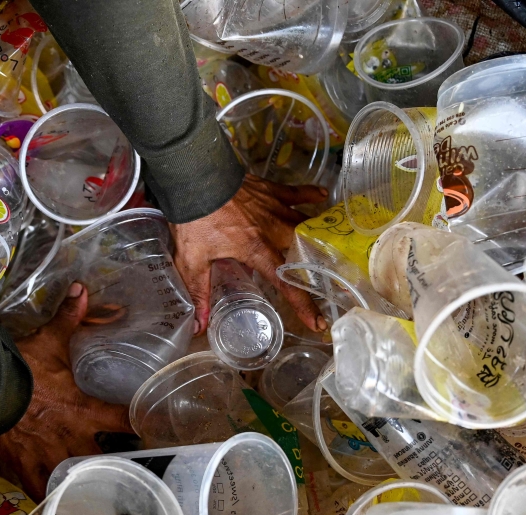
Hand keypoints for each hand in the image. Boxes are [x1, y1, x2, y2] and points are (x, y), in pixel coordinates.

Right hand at [0, 284, 132, 500]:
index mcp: (84, 410)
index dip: (142, 426)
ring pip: (72, 481)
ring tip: (92, 496)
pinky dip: (43, 497)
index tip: (155, 432)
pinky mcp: (21, 467)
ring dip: (82, 487)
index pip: (123, 420)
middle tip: (127, 474)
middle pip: (105, 462)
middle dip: (116, 469)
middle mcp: (72, 438)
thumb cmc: (20, 368)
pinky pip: (36, 489)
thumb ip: (69, 320)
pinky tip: (50, 506)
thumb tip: (82, 288)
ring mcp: (47, 456)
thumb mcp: (48, 342)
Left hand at [169, 174, 329, 334]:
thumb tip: (198, 326)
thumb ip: (199, 292)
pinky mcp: (269, 190)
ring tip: (334, 249)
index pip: (286, 283)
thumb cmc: (194, 218)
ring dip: (318, 236)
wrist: (195, 177)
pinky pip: (295, 193)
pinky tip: (323, 196)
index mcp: (257, 250)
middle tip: (333, 283)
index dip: (303, 305)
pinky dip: (310, 195)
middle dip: (320, 269)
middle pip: (304, 251)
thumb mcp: (191, 259)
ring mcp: (274, 207)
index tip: (318, 323)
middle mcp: (273, 230)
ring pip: (305, 224)